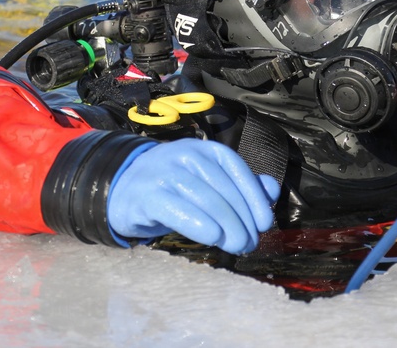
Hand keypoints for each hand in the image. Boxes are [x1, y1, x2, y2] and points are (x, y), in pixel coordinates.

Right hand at [107, 139, 280, 253]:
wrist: (125, 189)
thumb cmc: (176, 189)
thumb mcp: (209, 182)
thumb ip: (241, 185)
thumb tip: (272, 191)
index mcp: (204, 150)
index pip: (235, 168)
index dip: (253, 195)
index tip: (264, 222)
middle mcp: (185, 155)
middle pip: (220, 187)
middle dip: (240, 218)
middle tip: (250, 243)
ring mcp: (163, 172)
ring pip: (202, 198)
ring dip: (225, 224)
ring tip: (237, 246)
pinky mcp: (146, 195)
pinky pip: (174, 208)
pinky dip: (196, 223)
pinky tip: (212, 238)